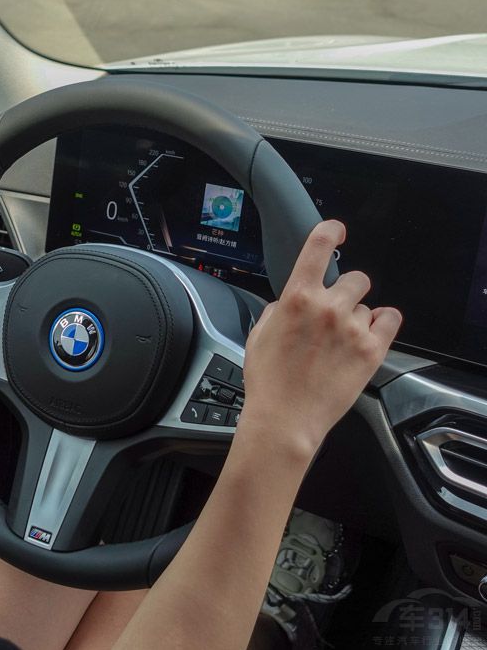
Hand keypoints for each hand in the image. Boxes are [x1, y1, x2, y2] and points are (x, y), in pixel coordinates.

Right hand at [238, 220, 401, 460]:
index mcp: (296, 298)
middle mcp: (328, 307)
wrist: (285, 418)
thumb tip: (292, 301)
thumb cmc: (269, 381)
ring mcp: (353, 328)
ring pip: (367, 305)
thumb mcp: (259, 334)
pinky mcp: (373, 350)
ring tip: (340, 342)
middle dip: (346, 291)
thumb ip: (279, 309)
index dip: (331, 231)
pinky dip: (381, 325)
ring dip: (357, 316)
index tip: (336, 231)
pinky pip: (390, 319)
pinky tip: (365, 337)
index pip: (319, 246)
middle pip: (355, 277)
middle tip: (333, 314)